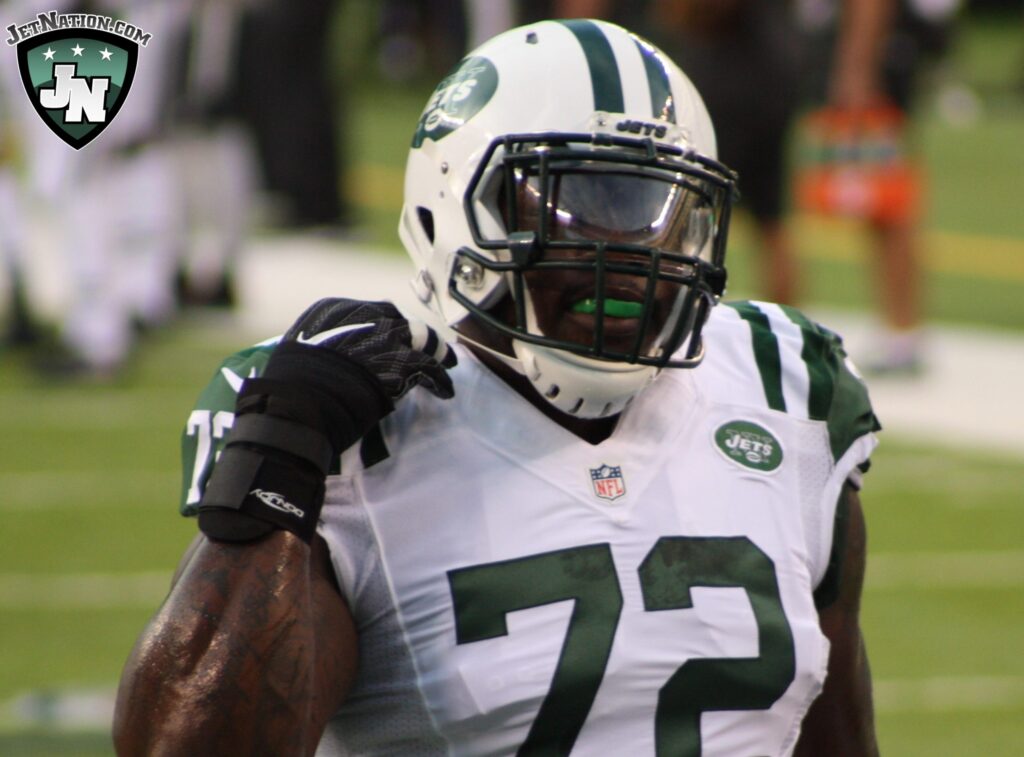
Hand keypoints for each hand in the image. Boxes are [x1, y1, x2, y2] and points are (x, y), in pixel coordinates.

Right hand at [198, 299, 455, 542]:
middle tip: (424, 345)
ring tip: (447, 363)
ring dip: (436, 351)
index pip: (369, 311)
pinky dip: (440, 379)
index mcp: (332, 309)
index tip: (394, 335)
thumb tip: (330, 357)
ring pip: (420, 337)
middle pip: (397, 318)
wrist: (297, 407)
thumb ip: (323, 347)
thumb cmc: (289, 390)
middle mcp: (361, 316)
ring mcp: (383, 337)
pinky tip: (445, 390)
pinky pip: (429, 367)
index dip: (385, 325)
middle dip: (411, 333)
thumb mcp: (300, 353)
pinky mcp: (401, 363)